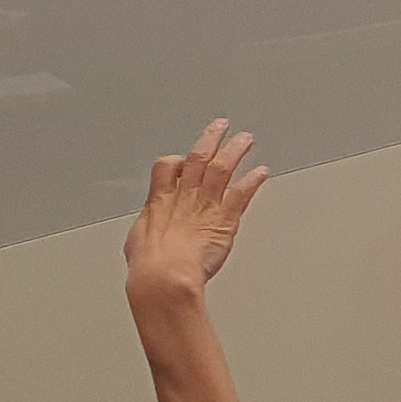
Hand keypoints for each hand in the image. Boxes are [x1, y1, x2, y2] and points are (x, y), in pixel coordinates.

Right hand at [124, 120, 267, 300]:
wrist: (164, 275)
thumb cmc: (149, 265)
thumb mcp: (138, 242)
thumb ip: (148, 233)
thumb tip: (146, 241)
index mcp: (160, 200)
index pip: (168, 166)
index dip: (177, 160)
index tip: (184, 158)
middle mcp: (184, 196)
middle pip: (199, 157)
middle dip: (211, 138)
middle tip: (220, 126)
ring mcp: (206, 204)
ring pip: (222, 167)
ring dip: (236, 150)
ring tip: (246, 139)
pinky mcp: (225, 218)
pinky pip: (242, 192)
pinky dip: (253, 181)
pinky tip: (262, 172)